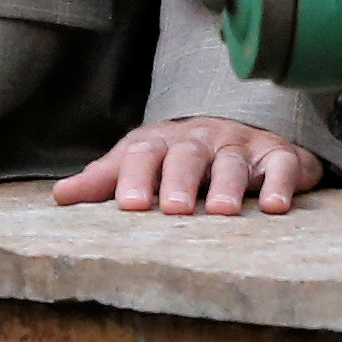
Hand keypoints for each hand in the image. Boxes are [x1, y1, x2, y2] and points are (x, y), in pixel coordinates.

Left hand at [53, 117, 324, 217]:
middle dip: (178, 181)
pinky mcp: (279, 155)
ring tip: (221, 212)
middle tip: (173, 210)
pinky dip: (281, 184)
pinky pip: (282, 166)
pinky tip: (275, 207)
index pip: (142, 155)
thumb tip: (60, 197)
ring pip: (231, 162)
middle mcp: (199, 140)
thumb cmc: (178, 158)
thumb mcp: (139, 163)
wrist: (240, 130)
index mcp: (160, 142)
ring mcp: (239, 145)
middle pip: (185, 156)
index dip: (135, 177)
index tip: (130, 205)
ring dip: (226, 185)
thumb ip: (103, 180)